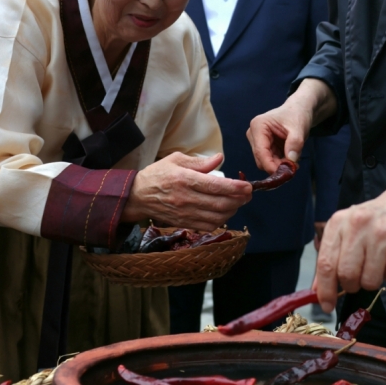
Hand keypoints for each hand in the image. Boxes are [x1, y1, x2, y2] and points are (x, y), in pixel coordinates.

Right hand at [121, 152, 251, 230]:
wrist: (137, 196)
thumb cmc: (157, 174)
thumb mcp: (176, 160)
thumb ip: (200, 162)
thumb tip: (220, 159)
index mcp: (185, 179)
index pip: (216, 186)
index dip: (236, 187)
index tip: (248, 186)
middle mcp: (186, 198)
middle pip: (220, 204)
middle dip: (239, 200)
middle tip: (248, 194)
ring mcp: (185, 213)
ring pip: (217, 217)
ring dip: (233, 211)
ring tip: (238, 202)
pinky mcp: (184, 223)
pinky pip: (208, 225)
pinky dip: (221, 220)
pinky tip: (225, 212)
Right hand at [247, 78, 334, 173]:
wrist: (299, 111)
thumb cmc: (297, 115)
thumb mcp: (299, 128)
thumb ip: (295, 143)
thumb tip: (291, 161)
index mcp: (258, 126)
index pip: (260, 152)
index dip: (271, 165)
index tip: (284, 174)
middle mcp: (253, 134)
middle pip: (261, 159)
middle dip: (276, 166)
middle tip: (293, 169)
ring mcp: (257, 141)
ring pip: (265, 162)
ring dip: (279, 166)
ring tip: (294, 163)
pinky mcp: (263, 147)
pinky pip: (270, 161)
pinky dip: (280, 163)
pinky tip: (290, 160)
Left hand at [313, 189, 385, 310]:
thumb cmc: (374, 220)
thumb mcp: (347, 231)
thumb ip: (331, 258)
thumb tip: (318, 290)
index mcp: (339, 222)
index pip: (326, 264)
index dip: (325, 290)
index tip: (327, 306)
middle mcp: (359, 224)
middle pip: (348, 275)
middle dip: (353, 285)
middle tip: (360, 277)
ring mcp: (383, 232)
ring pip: (371, 280)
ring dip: (374, 280)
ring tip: (379, 263)